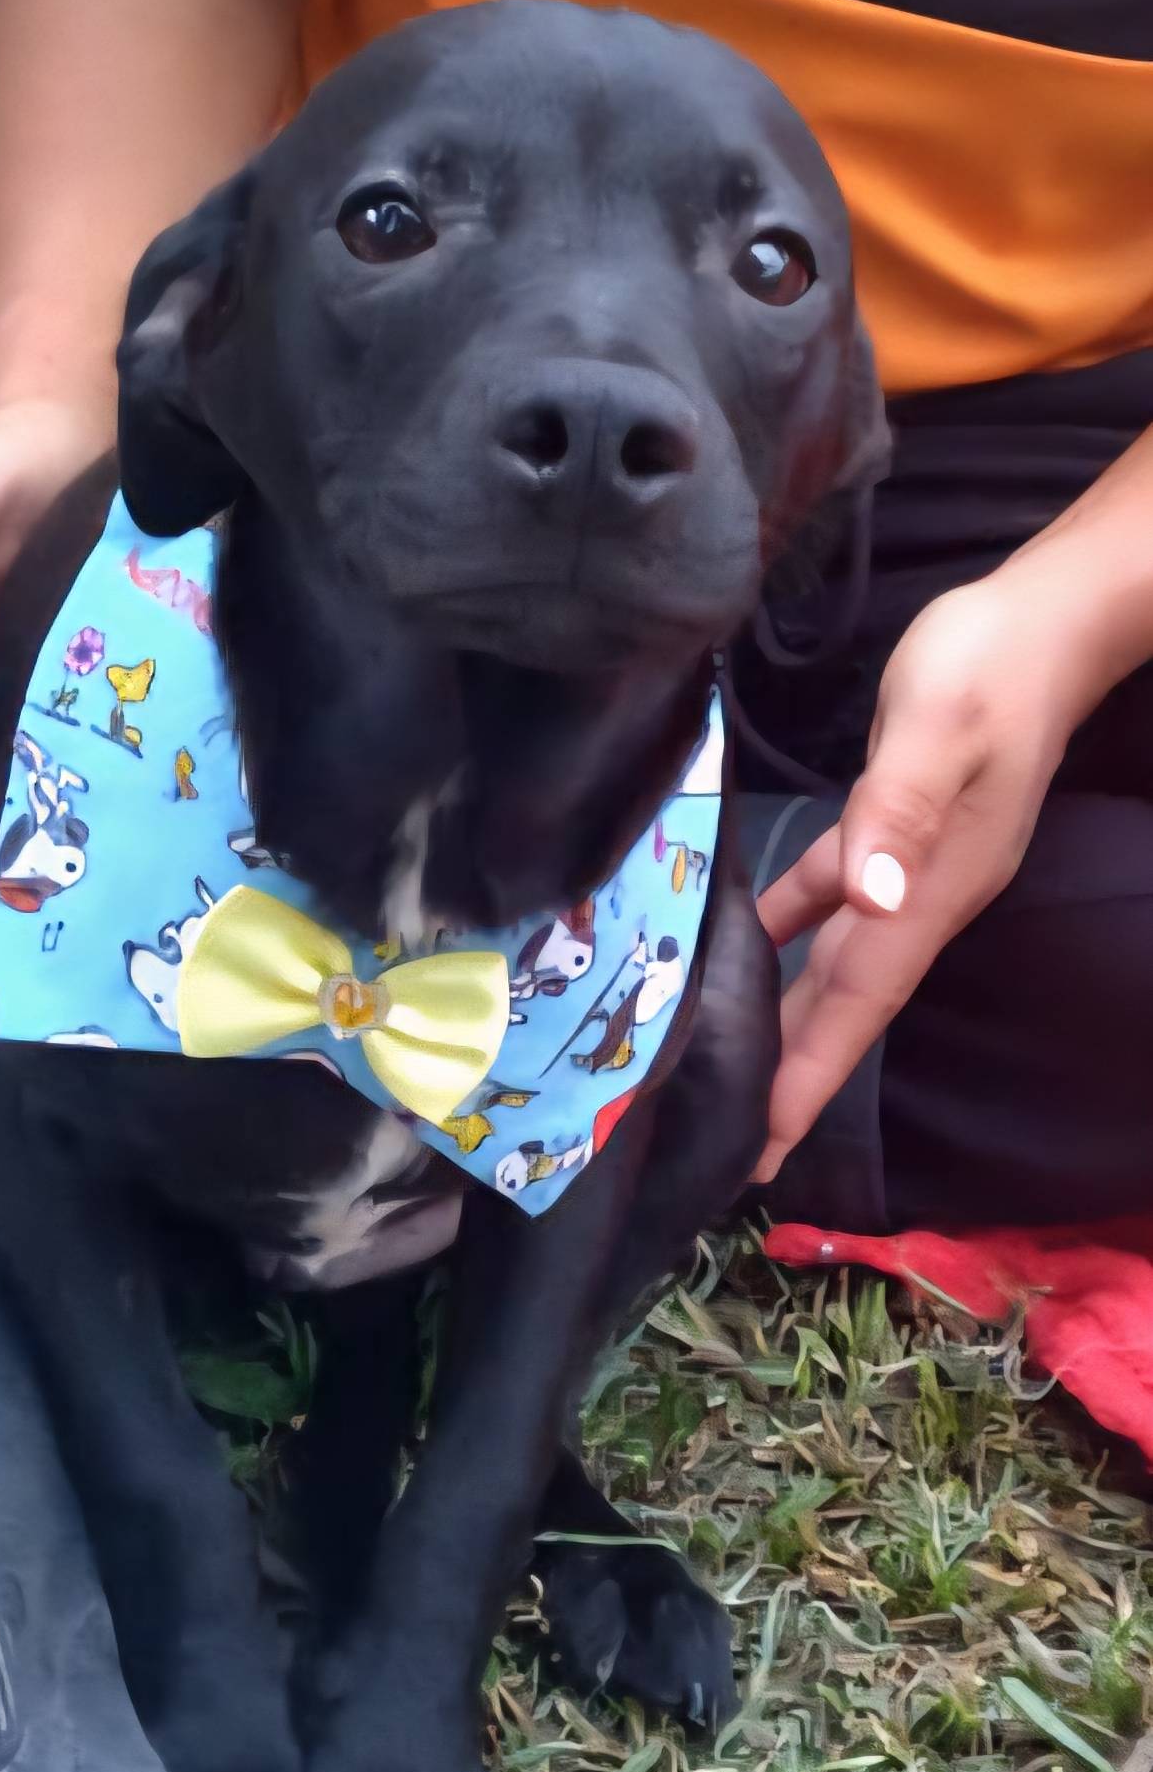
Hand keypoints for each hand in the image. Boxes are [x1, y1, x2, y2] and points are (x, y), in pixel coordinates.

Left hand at [751, 570, 1102, 1183]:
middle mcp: (920, 897)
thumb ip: (899, 811)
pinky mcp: (894, 827)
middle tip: (727, 1149)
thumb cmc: (989, 665)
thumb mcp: (937, 728)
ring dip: (782, 1017)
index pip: (857, 1004)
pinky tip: (735, 939)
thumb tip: (871, 900)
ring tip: (724, 1070)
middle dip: (789, 1078)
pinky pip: (826, 897)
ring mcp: (911, 868)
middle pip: (841, 1006)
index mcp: (931, 891)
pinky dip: (782, 928)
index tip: (764, 1152)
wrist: (1046, 620)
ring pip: (830, 963)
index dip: (809, 1077)